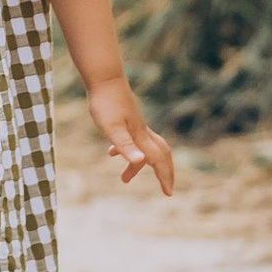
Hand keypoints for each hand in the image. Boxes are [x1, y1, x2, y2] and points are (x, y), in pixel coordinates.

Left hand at [88, 77, 174, 195]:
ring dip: (138, 165)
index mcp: (140, 137)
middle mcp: (141, 132)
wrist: (103, 77)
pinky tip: (111, 152)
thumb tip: (140, 162)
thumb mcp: (112, 128)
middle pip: (161, 154)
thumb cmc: (106, 103)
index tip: (169, 194)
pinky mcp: (126, 119)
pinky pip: (132, 139)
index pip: (158, 161)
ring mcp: (135, 124)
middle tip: (166, 188)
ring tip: (124, 179)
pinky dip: (127, 151)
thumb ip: (125, 146)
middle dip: (164, 172)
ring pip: (145, 148)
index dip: (164, 177)